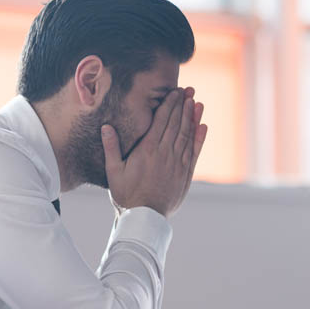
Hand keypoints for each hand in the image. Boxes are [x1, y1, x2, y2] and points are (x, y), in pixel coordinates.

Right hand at [101, 87, 208, 216]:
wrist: (145, 218)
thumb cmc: (126, 195)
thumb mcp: (113, 171)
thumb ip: (112, 148)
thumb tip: (106, 127)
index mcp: (147, 150)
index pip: (161, 121)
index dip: (169, 105)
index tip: (174, 92)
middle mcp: (165, 153)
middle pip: (176, 124)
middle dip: (182, 105)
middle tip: (188, 90)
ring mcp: (177, 163)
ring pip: (187, 135)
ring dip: (192, 117)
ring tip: (196, 102)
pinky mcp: (185, 174)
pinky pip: (194, 151)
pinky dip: (199, 138)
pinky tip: (202, 126)